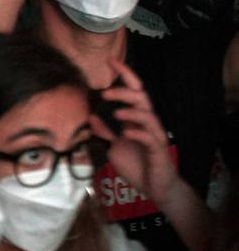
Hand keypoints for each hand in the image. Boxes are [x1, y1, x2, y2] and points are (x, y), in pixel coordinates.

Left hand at [89, 60, 178, 202]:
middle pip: (141, 98)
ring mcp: (154, 137)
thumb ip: (105, 133)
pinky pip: (151, 138)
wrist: (156, 189)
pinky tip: (126, 133)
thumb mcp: (115, 148)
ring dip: (131, 111)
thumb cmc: (138, 166)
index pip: (132, 91)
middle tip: (105, 92)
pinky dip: (138, 133)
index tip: (110, 61)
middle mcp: (147, 124)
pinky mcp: (158, 151)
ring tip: (115, 112)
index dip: (124, 75)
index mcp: (136, 120)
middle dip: (124, 91)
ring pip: (148, 116)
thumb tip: (91, 117)